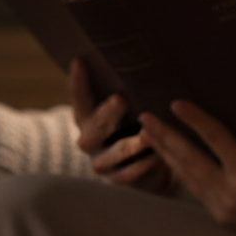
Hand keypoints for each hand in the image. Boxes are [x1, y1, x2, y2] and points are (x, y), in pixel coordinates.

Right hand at [69, 59, 172, 192]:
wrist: (156, 163)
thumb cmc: (143, 123)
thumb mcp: (137, 105)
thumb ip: (133, 89)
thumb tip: (143, 55)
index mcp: (90, 118)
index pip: (79, 98)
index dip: (78, 82)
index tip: (79, 60)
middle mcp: (91, 140)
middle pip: (93, 128)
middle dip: (107, 113)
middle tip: (121, 98)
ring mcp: (103, 162)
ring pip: (112, 155)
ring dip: (130, 144)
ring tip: (148, 135)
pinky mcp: (120, 181)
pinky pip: (128, 176)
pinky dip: (143, 167)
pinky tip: (158, 158)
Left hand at [139, 99, 235, 235]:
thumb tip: (221, 111)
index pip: (215, 140)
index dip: (194, 120)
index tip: (175, 104)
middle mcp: (232, 194)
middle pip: (190, 160)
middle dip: (165, 137)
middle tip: (146, 118)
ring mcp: (223, 208)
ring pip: (187, 176)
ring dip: (166, 153)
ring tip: (149, 134)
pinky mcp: (219, 216)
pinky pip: (195, 189)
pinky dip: (181, 171)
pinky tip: (169, 156)